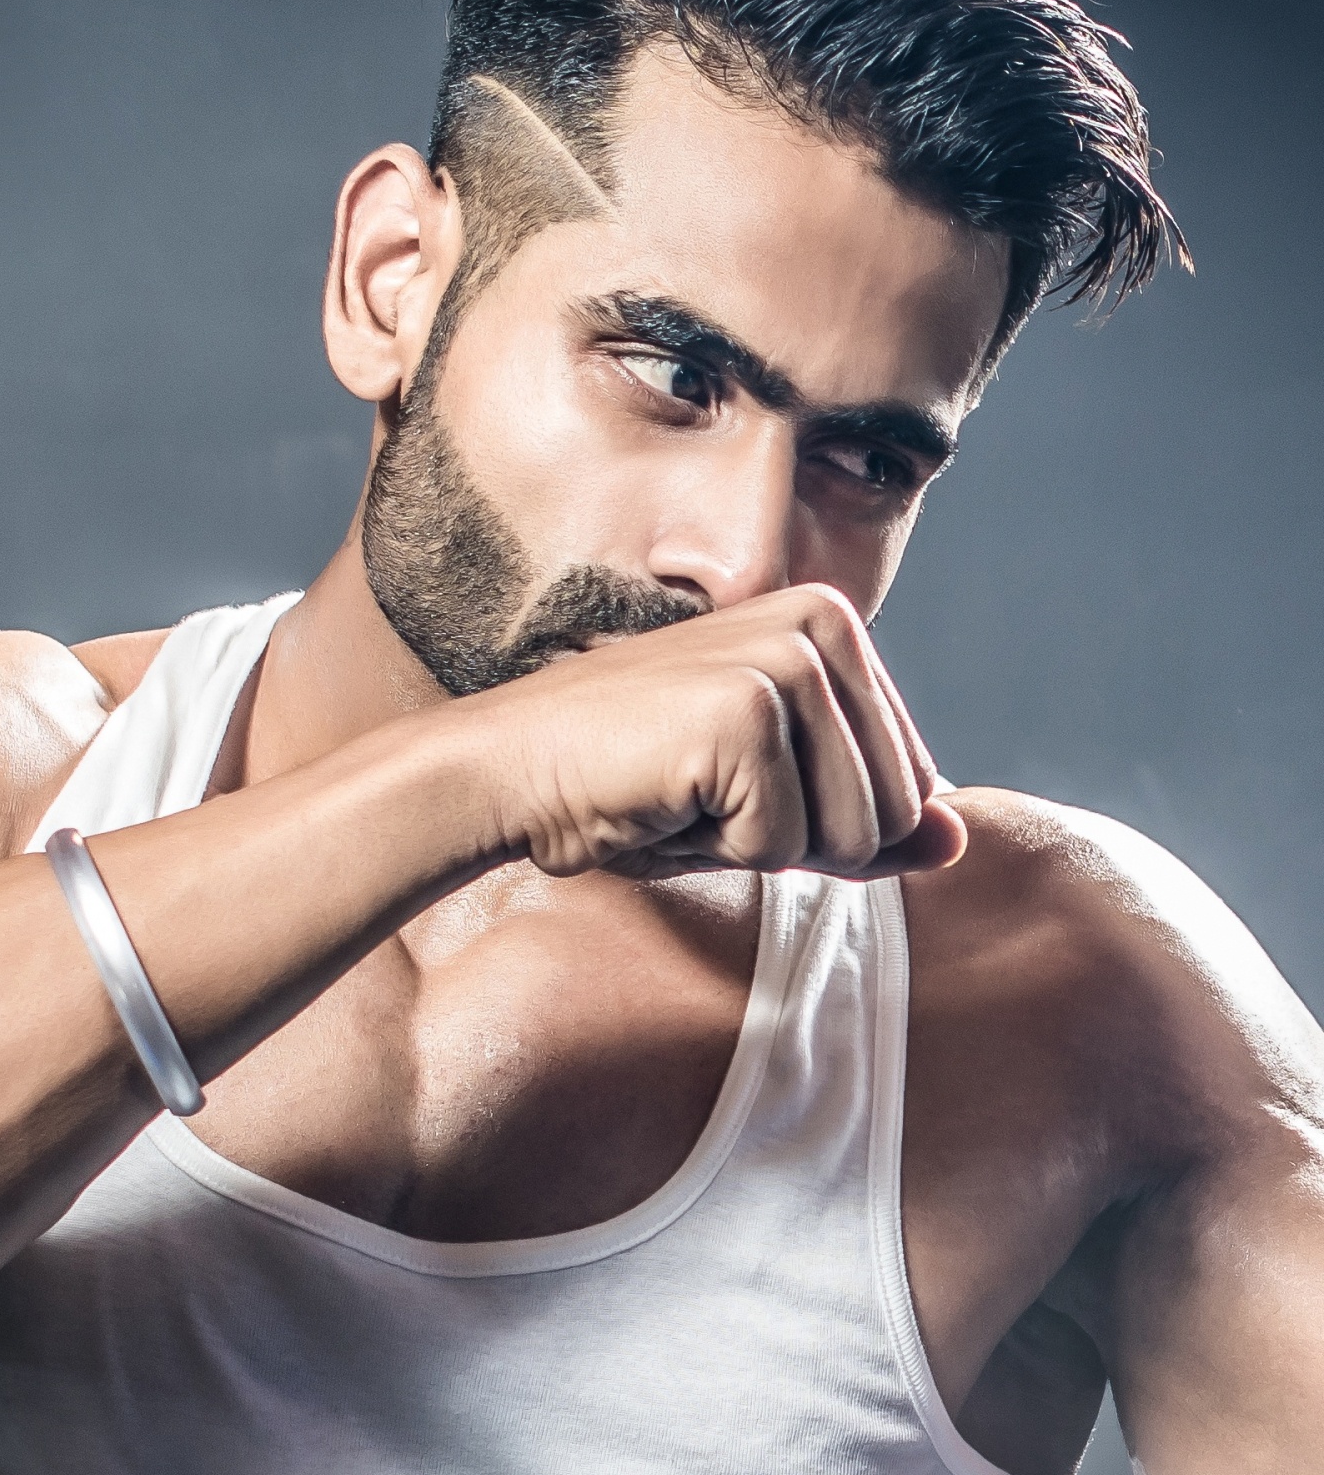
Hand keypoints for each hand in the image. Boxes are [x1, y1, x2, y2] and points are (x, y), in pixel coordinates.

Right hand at [475, 585, 966, 881]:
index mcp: (836, 626)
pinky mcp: (747, 714)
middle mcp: (824, 624)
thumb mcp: (774, 811)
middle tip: (707, 795)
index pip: (913, 783)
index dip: (825, 823)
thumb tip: (958, 841)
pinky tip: (664, 797)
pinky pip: (783, 845)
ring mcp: (787, 663)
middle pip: (894, 813)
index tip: (737, 783)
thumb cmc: (635, 790)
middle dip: (801, 840)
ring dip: (762, 847)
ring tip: (688, 794)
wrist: (514, 773)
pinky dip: (720, 850)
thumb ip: (871, 823)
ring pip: (851, 834)